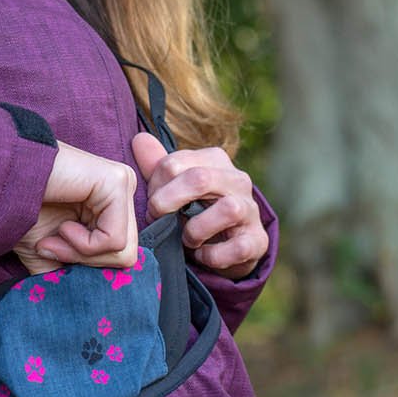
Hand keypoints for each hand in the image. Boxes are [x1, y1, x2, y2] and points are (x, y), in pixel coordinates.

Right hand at [13, 142, 137, 274]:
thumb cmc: (20, 212)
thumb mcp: (50, 253)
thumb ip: (76, 272)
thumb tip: (96, 293)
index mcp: (111, 205)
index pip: (120, 255)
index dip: (85, 266)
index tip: (49, 251)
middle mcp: (121, 193)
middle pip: (127, 255)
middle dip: (84, 261)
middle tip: (50, 245)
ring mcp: (122, 184)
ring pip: (125, 251)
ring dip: (81, 253)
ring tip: (56, 234)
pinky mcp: (117, 182)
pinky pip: (116, 238)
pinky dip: (84, 245)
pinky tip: (64, 226)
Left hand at [131, 132, 266, 279]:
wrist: (229, 246)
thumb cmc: (197, 211)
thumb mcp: (176, 188)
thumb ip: (159, 167)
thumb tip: (139, 140)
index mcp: (215, 160)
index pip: (175, 162)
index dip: (155, 187)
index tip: (151, 205)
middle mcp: (237, 180)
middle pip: (199, 178)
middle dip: (168, 201)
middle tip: (156, 219)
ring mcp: (251, 210)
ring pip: (228, 209)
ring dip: (196, 229)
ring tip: (186, 239)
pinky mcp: (258, 240)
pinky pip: (237, 247)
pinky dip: (213, 255)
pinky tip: (202, 256)